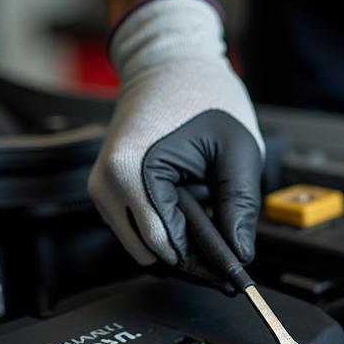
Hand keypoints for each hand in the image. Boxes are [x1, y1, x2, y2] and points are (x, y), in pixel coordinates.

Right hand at [89, 0, 264, 278]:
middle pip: (151, 255)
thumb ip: (240, 208)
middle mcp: (106, 185)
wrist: (169, 61)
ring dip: (179, 249)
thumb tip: (241, 254)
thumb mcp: (237, 153)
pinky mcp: (108, 190)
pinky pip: (138, 229)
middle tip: (231, 264)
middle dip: (192, 263)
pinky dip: (167, 233)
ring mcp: (102, 189)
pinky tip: (196, 224)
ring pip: (143, 247)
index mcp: (133, 172)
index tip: (234, 281)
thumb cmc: (200, 93)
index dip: (205, 267)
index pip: (168, 247)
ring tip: (217, 237)